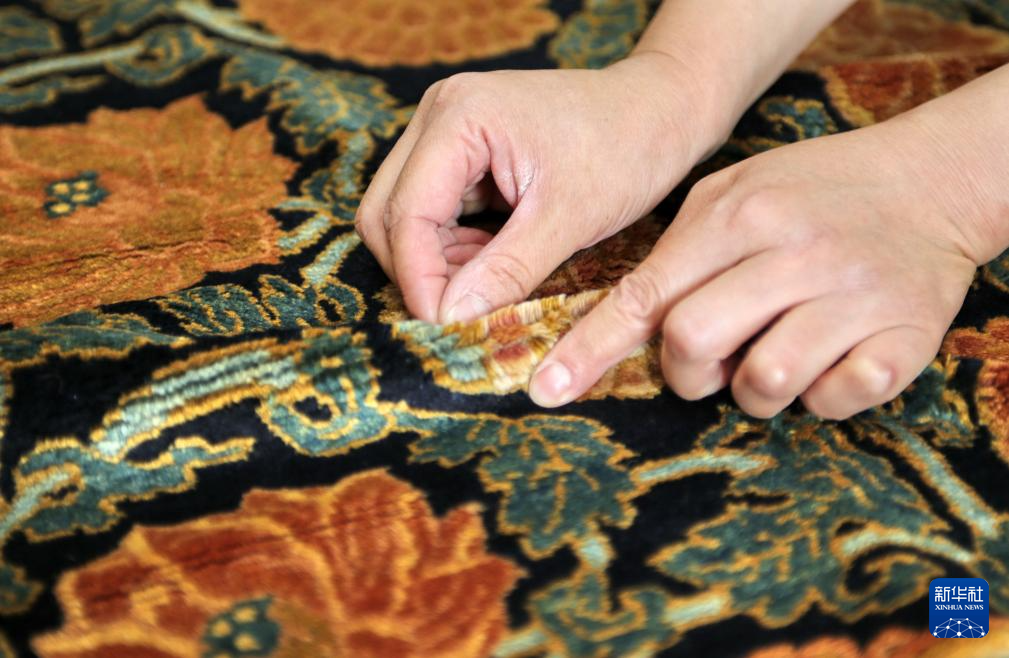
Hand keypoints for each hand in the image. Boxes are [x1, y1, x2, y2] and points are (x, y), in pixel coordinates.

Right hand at [354, 52, 726, 322]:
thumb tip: (449, 318)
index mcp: (458, 117)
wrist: (661, 111)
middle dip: (419, 271)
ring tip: (489, 286)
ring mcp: (446, 132)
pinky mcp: (460, 152)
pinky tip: (493, 265)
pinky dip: (453, 249)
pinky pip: (433, 212)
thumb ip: (504, 271)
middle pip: (387, 213)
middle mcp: (439, 115)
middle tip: (462, 313)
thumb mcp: (568, 219)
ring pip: (404, 216)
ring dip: (435, 262)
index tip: (444, 327)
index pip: (404, 214)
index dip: (418, 279)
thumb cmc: (626, 149)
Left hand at [529, 118, 988, 418]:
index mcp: (741, 215)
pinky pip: (835, 400)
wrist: (929, 183)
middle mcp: (794, 253)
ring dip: (754, 387)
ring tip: (776, 351)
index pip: (647, 295)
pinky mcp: (905, 338)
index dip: (591, 350)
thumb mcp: (736, 190)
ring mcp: (853, 297)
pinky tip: (831, 357)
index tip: (547, 390)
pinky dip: (821, 394)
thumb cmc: (812, 192)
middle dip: (684, 371)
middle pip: (693, 346)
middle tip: (707, 361)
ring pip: (763, 386)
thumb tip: (620, 316)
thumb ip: (680, 247)